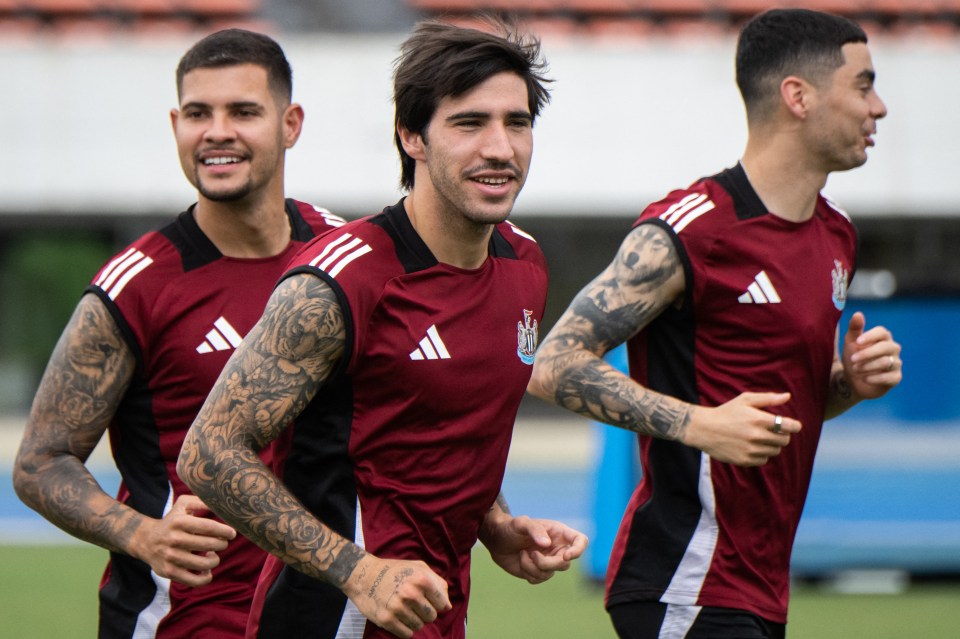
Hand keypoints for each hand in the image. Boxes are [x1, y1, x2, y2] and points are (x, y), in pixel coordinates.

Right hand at [128, 494, 235, 586]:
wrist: (145, 540)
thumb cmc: (172, 521)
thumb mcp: (183, 505)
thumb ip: (201, 501)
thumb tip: (220, 504)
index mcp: (179, 522)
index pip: (208, 527)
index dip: (224, 530)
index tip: (232, 533)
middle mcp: (174, 539)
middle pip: (209, 544)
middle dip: (222, 544)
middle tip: (223, 543)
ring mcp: (171, 557)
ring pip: (204, 564)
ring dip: (215, 560)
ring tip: (213, 554)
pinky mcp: (169, 572)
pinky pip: (194, 580)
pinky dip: (206, 577)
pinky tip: (207, 570)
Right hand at [342, 554, 450, 638]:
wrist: (364, 575)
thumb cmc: (394, 570)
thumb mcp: (418, 567)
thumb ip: (437, 582)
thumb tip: (447, 605)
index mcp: (422, 579)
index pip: (443, 604)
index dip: (437, 604)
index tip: (428, 601)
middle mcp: (411, 594)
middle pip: (431, 617)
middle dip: (425, 613)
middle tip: (414, 605)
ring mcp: (398, 608)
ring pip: (419, 626)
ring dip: (414, 621)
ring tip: (405, 610)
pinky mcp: (387, 620)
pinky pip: (407, 634)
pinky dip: (405, 629)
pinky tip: (399, 618)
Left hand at [483, 515, 587, 583]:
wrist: (497, 540)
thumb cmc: (510, 527)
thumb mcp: (520, 523)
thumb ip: (534, 529)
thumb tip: (547, 544)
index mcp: (558, 533)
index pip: (581, 541)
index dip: (578, 550)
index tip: (566, 556)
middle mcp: (557, 548)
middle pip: (565, 563)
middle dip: (546, 562)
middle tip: (531, 554)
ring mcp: (548, 561)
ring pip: (550, 573)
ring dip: (532, 566)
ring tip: (522, 554)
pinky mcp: (538, 572)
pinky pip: (539, 579)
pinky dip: (528, 572)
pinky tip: (521, 561)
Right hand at [683, 392, 800, 466]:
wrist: (704, 429)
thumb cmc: (726, 412)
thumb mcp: (745, 400)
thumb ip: (768, 398)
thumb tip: (787, 396)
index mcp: (759, 419)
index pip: (789, 426)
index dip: (795, 426)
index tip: (794, 426)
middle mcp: (756, 436)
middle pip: (784, 440)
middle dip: (782, 435)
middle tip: (773, 431)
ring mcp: (751, 450)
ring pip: (775, 451)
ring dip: (772, 445)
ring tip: (760, 438)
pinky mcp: (744, 460)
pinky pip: (764, 460)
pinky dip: (762, 454)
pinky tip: (752, 446)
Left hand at [843, 311, 901, 399]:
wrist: (853, 380)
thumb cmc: (854, 357)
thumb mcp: (850, 343)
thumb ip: (855, 328)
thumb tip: (858, 314)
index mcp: (882, 338)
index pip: (882, 332)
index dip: (870, 336)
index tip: (857, 342)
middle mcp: (892, 348)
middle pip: (885, 347)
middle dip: (866, 354)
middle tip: (852, 359)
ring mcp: (896, 363)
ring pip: (886, 362)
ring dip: (867, 366)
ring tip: (855, 369)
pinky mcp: (896, 377)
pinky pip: (889, 377)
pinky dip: (875, 378)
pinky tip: (864, 378)